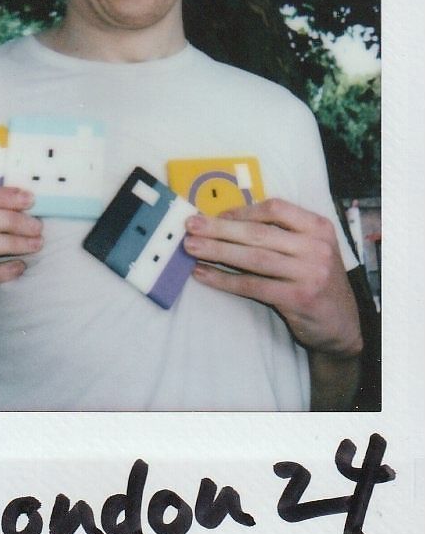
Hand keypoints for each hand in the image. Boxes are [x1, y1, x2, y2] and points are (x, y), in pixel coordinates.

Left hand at [184, 198, 361, 357]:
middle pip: (258, 233)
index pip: (275, 208)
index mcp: (318, 227)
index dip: (242, 211)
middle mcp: (316, 247)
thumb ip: (281, 234)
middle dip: (219, 228)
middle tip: (190, 226)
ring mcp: (309, 273)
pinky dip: (224, 280)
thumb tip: (228, 220)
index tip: (217, 214)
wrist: (342, 325)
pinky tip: (204, 274)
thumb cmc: (316, 280)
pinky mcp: (298, 298)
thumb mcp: (309, 249)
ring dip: (217, 252)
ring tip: (191, 248)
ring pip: (253, 258)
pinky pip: (252, 285)